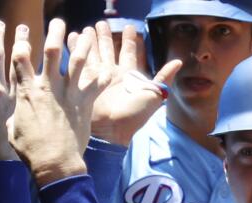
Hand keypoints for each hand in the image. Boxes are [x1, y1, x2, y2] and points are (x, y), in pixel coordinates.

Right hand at [9, 19, 108, 184]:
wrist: (54, 163)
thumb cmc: (30, 150)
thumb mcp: (12, 129)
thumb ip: (12, 115)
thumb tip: (10, 116)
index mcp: (27, 91)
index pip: (21, 58)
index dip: (22, 43)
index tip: (23, 35)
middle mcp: (48, 86)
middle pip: (52, 50)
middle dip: (55, 33)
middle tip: (58, 23)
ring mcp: (67, 93)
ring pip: (78, 61)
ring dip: (84, 45)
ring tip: (88, 33)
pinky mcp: (84, 103)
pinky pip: (96, 85)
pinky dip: (103, 77)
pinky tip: (109, 69)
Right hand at [75, 22, 180, 146]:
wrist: (112, 130)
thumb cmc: (135, 116)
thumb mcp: (154, 95)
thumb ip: (164, 77)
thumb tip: (178, 61)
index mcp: (129, 75)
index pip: (129, 52)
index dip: (130, 40)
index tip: (130, 27)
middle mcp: (113, 74)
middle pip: (109, 50)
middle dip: (106, 37)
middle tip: (101, 23)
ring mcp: (98, 77)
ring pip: (94, 54)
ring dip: (91, 41)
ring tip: (87, 29)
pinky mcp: (84, 81)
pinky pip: (81, 61)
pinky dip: (76, 49)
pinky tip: (73, 38)